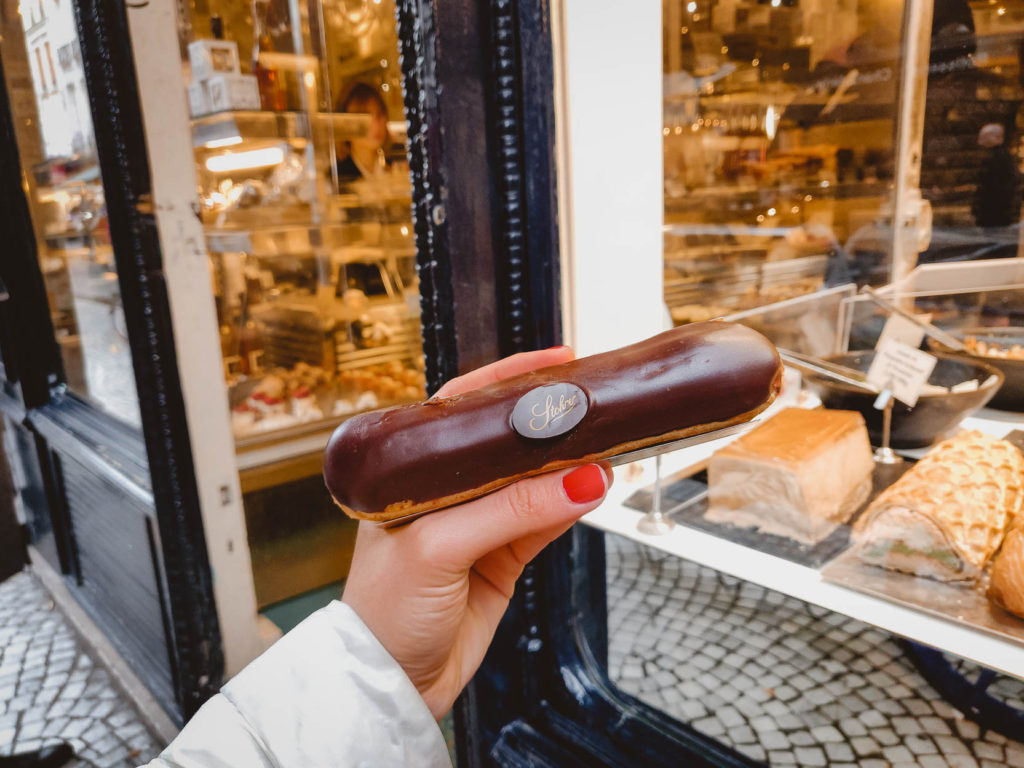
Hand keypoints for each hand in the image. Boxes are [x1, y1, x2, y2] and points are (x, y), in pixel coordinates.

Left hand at [342, 347, 612, 718]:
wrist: (391, 683)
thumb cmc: (383, 609)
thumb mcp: (438, 547)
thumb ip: (508, 511)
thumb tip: (578, 479)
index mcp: (411, 471)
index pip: (464, 408)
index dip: (509, 380)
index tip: (556, 362)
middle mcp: (445, 490)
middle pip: (506, 442)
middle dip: (549, 423)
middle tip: (592, 402)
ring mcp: (476, 524)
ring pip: (533, 482)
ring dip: (568, 467)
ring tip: (606, 446)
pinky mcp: (500, 558)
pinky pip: (543, 522)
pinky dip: (570, 506)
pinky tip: (593, 489)